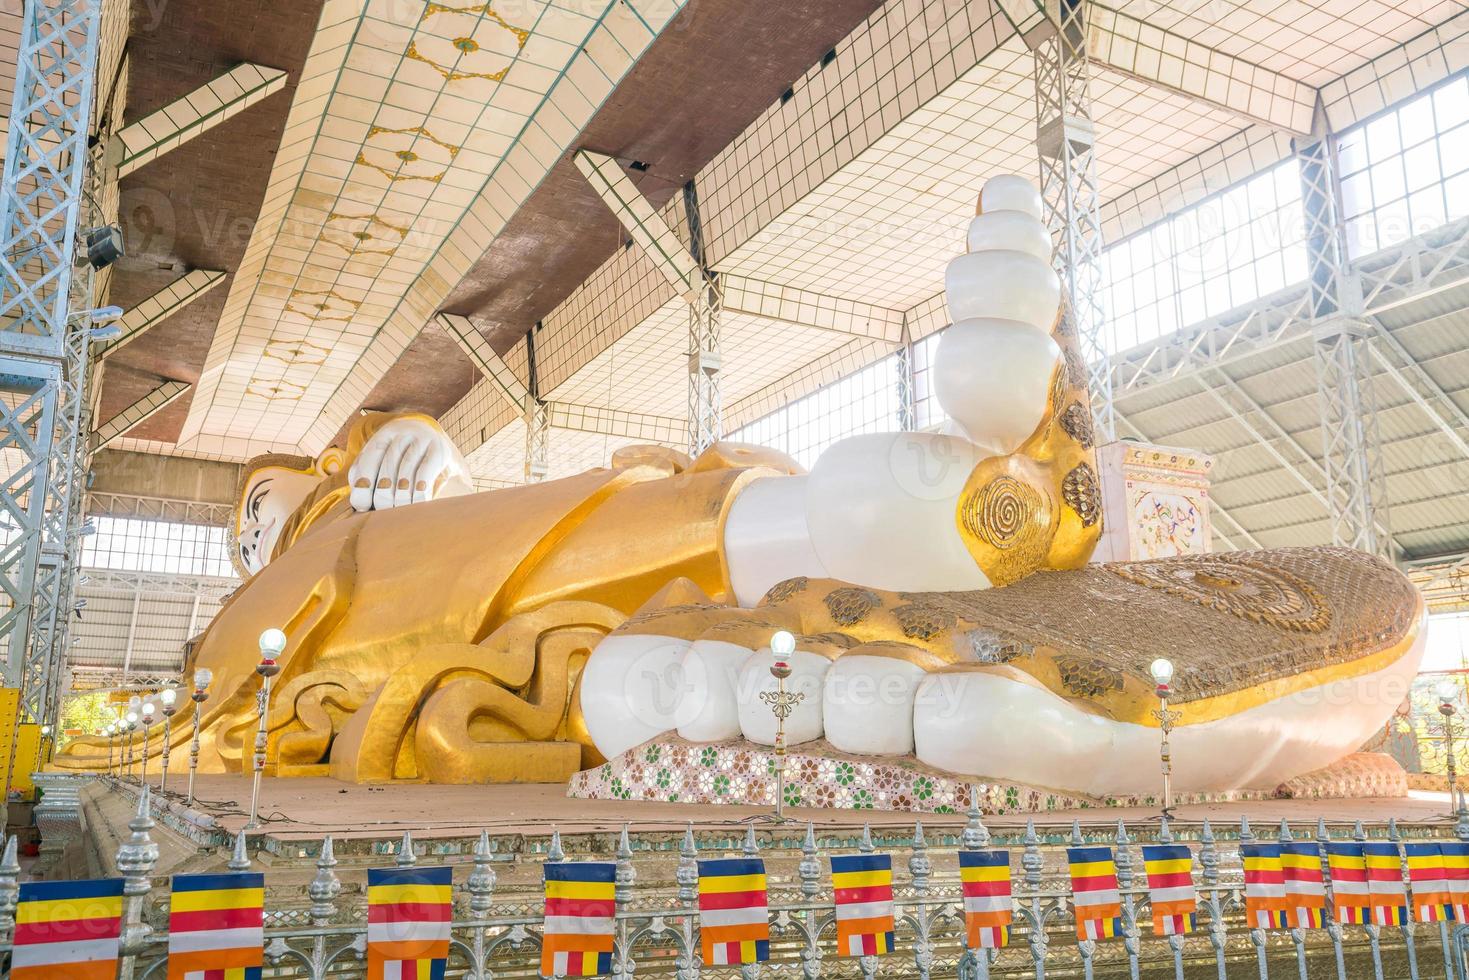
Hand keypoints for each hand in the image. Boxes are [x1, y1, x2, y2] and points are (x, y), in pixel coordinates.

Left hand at [347, 416, 470, 512]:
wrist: (441, 446)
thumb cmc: (407, 462)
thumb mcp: (385, 462)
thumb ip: (366, 475)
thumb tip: (357, 503)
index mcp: (384, 434)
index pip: (369, 459)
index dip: (363, 484)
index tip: (363, 506)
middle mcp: (404, 432)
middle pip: (388, 465)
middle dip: (383, 493)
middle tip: (383, 512)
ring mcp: (424, 438)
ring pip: (407, 471)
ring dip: (401, 497)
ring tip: (399, 513)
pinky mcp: (442, 449)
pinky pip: (425, 473)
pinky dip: (419, 493)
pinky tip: (417, 505)